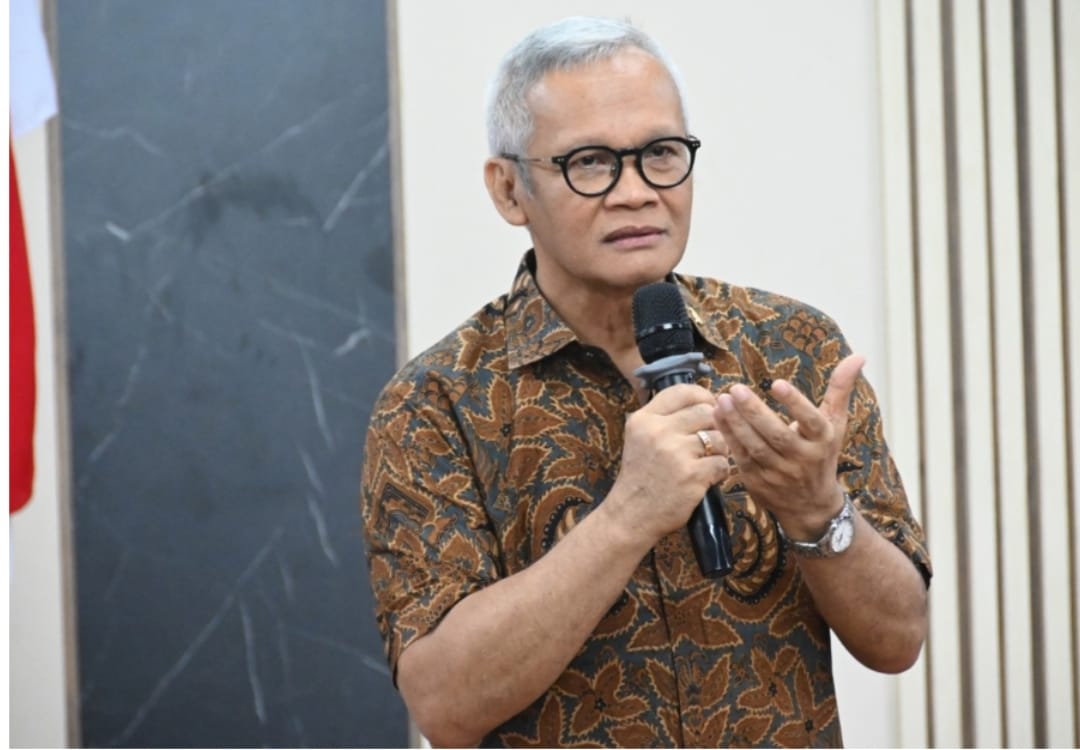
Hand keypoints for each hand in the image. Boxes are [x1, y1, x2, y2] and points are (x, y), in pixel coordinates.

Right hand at [607, 384, 730, 544]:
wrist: (631, 515)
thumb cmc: (640, 476)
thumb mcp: (639, 437)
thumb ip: (664, 418)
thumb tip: (705, 401)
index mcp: (644, 418)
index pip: (683, 392)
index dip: (703, 396)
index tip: (709, 406)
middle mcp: (658, 431)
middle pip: (705, 412)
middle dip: (714, 426)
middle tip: (709, 441)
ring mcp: (676, 453)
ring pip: (717, 438)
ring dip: (719, 450)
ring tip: (707, 461)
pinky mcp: (692, 474)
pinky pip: (722, 462)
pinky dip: (720, 471)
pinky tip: (708, 477)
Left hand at [713, 354, 864, 537]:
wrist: (811, 505)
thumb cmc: (822, 454)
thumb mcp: (835, 423)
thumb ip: (840, 389)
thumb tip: (858, 356)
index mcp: (823, 440)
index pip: (810, 420)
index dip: (795, 403)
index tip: (777, 383)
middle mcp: (803, 458)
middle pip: (777, 435)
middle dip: (755, 412)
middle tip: (736, 389)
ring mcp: (779, 473)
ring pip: (755, 447)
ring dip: (736, 423)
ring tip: (722, 400)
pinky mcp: (759, 482)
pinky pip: (741, 457)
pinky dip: (728, 437)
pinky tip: (718, 416)